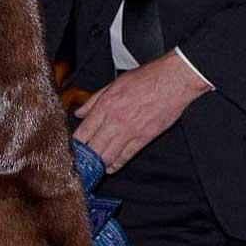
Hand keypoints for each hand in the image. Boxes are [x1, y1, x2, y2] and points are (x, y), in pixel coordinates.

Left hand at [70, 51, 210, 170]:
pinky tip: (111, 167)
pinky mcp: (144, 138)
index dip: (75, 143)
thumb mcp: (114, 83)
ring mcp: (130, 131)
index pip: (83, 132)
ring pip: (107, 156)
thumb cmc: (147, 78)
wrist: (173, 81)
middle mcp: (115, 120)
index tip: (73, 148)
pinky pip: (126, 156)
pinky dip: (116, 164)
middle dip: (84, 158)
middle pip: (92, 148)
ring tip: (93, 167)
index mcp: (106, 105)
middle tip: (80, 163)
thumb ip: (94, 100)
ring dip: (99, 164)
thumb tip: (80, 112)